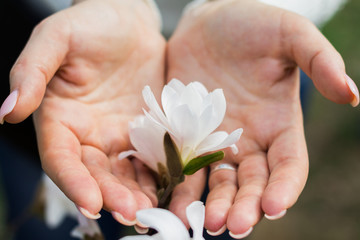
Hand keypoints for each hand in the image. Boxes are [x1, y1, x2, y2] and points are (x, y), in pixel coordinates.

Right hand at [3, 0, 164, 223]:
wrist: (128, 20)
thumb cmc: (88, 23)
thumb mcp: (55, 38)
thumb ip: (31, 72)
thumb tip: (7, 113)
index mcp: (60, 119)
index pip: (61, 159)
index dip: (74, 183)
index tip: (92, 204)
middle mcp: (87, 134)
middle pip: (96, 174)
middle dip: (112, 196)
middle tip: (132, 215)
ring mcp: (118, 135)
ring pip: (124, 173)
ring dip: (136, 194)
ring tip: (152, 211)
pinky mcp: (144, 131)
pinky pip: (150, 159)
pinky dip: (158, 176)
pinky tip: (170, 190)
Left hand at [167, 0, 357, 236]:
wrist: (207, 24)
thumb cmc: (252, 24)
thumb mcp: (289, 34)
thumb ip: (319, 61)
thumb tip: (351, 94)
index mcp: (278, 125)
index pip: (288, 165)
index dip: (284, 187)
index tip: (275, 205)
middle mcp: (248, 140)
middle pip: (249, 183)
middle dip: (243, 206)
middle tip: (232, 226)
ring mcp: (214, 140)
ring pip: (216, 182)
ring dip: (210, 204)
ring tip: (203, 222)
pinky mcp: (184, 134)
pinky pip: (181, 164)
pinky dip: (177, 183)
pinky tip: (168, 199)